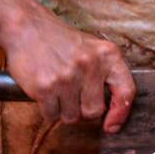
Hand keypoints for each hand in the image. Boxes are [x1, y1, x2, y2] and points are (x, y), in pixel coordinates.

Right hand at [3, 9, 135, 129]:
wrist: (28, 28)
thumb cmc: (62, 41)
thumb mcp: (93, 49)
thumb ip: (106, 74)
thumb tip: (116, 111)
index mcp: (108, 55)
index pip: (126, 91)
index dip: (121, 113)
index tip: (112, 125)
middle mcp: (90, 65)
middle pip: (94, 111)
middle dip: (83, 112)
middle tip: (74, 99)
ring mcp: (67, 77)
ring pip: (72, 117)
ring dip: (64, 111)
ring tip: (59, 93)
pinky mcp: (45, 87)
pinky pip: (51, 115)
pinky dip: (48, 111)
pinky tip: (46, 94)